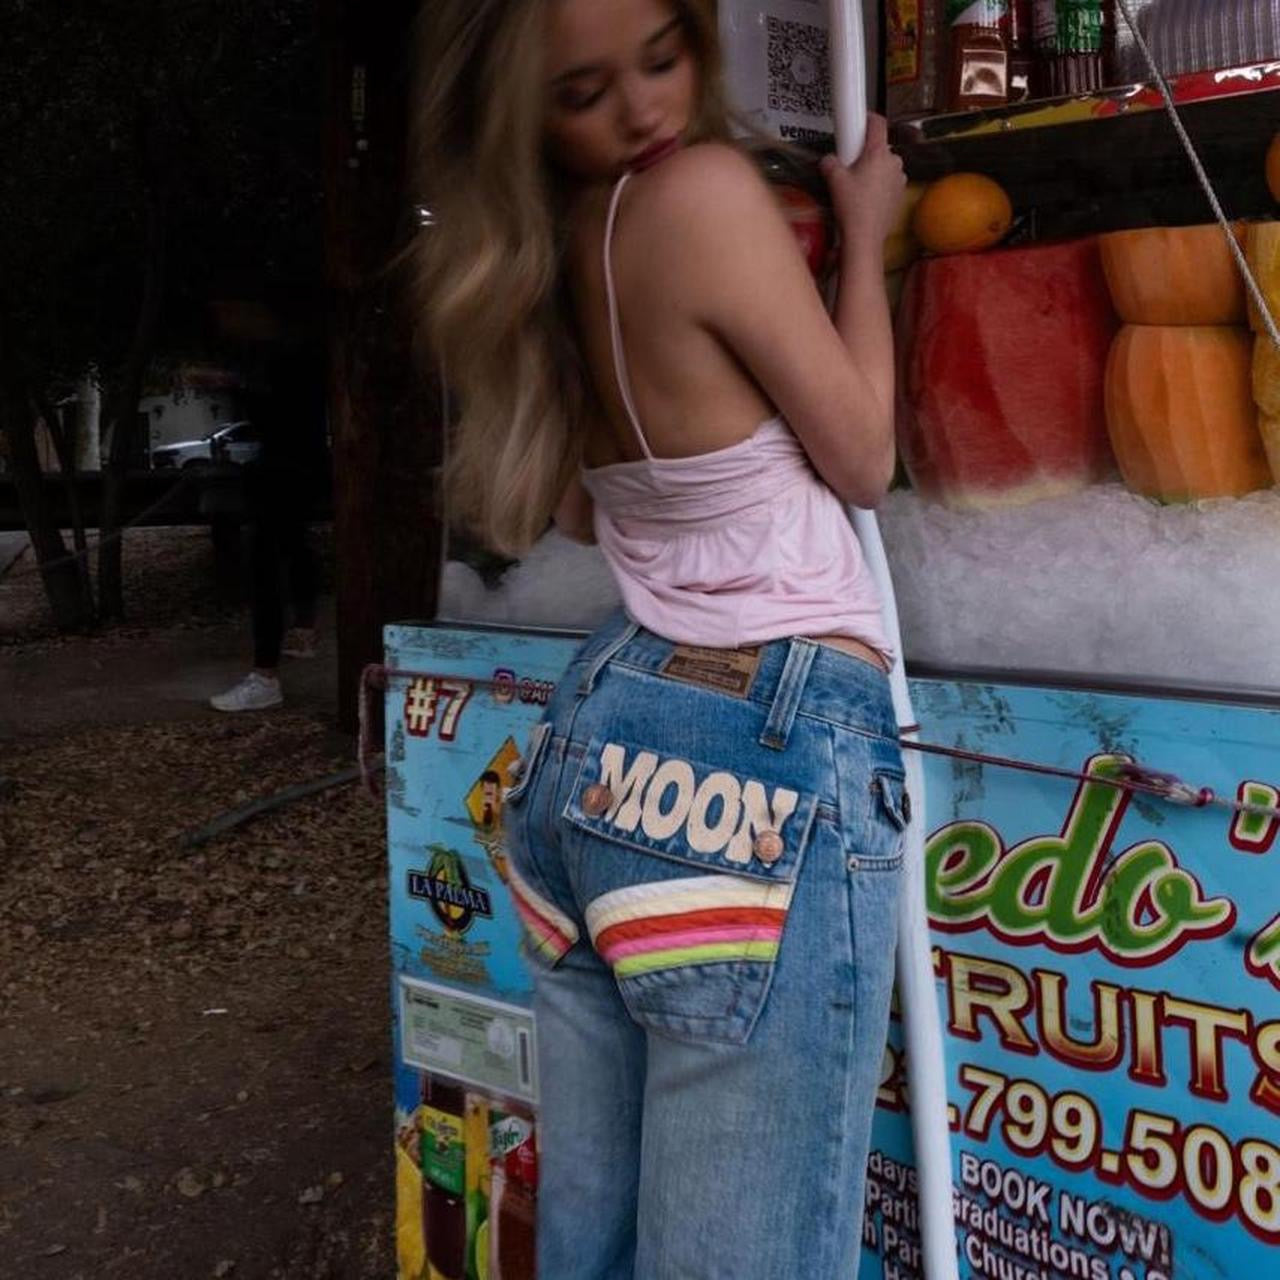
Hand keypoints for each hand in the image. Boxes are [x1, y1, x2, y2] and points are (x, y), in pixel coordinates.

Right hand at [819, 115, 906, 250]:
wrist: (865, 237)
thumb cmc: (852, 207)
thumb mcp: (834, 180)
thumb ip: (830, 162)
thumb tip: (828, 159)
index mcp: (879, 153)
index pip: (878, 123)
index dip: (868, 117)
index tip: (860, 118)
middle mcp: (894, 162)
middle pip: (879, 147)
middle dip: (865, 152)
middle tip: (849, 164)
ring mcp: (899, 179)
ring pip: (884, 166)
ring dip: (872, 170)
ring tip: (856, 185)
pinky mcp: (900, 195)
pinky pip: (888, 182)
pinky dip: (878, 185)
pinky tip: (865, 198)